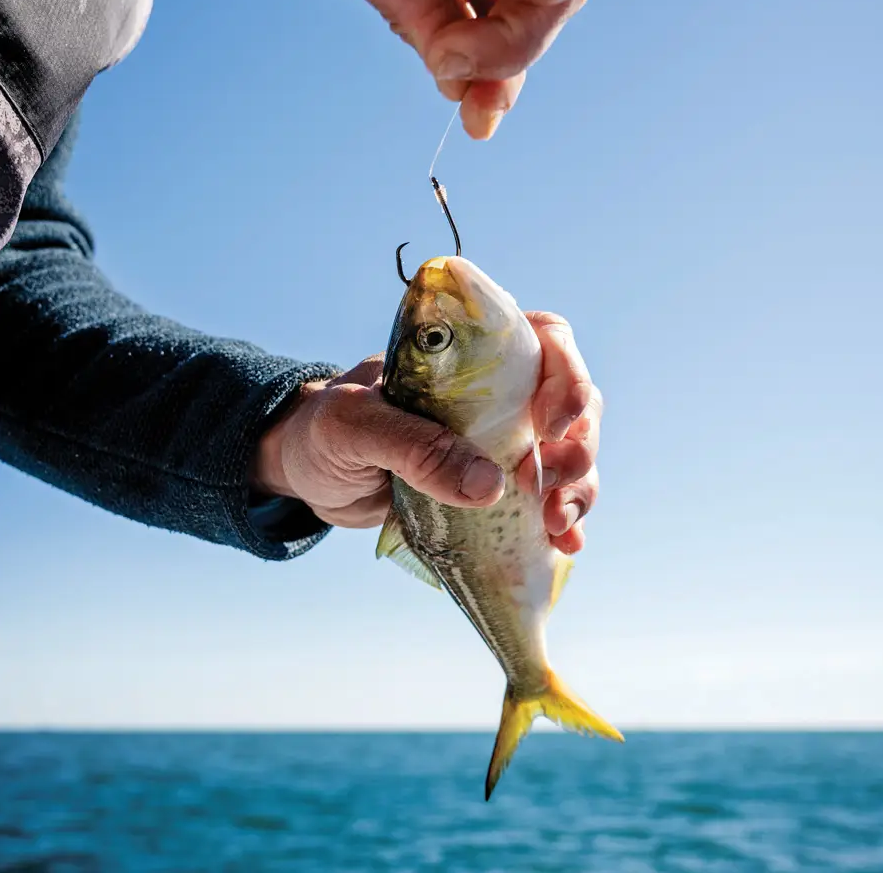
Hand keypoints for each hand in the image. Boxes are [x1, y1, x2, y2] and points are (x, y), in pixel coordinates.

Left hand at [252, 311, 600, 554]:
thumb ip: (413, 447)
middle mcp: (498, 392)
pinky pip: (546, 499)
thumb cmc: (323, 428)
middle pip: (574, 402)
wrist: (304, 473)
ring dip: (579, 487)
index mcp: (469, 354)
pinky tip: (566, 543)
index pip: (545, 339)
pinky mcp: (493, 488)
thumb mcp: (354, 426)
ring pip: (570, 453)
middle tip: (550, 485)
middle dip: (579, 445)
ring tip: (560, 524)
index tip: (554, 423)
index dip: (567, 375)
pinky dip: (565, 520)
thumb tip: (489, 485)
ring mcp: (501, 442)